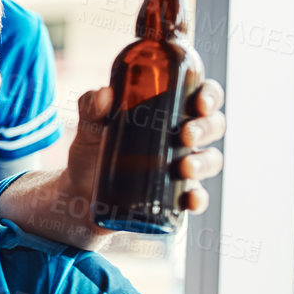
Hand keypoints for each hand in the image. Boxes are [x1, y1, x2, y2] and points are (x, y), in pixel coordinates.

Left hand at [62, 78, 226, 229]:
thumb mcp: (88, 128)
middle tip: (186, 135)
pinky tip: (190, 199)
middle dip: (206, 128)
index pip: (201, 95)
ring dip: (205, 162)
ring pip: (211, 159)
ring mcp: (182, 167)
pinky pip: (198, 197)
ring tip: (185, 167)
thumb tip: (103, 94)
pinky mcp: (176, 196)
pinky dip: (199, 198)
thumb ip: (91, 108)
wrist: (79, 194)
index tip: (200, 102)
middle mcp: (183, 138)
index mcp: (169, 112)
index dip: (210, 95)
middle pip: (214, 125)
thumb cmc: (91, 152)